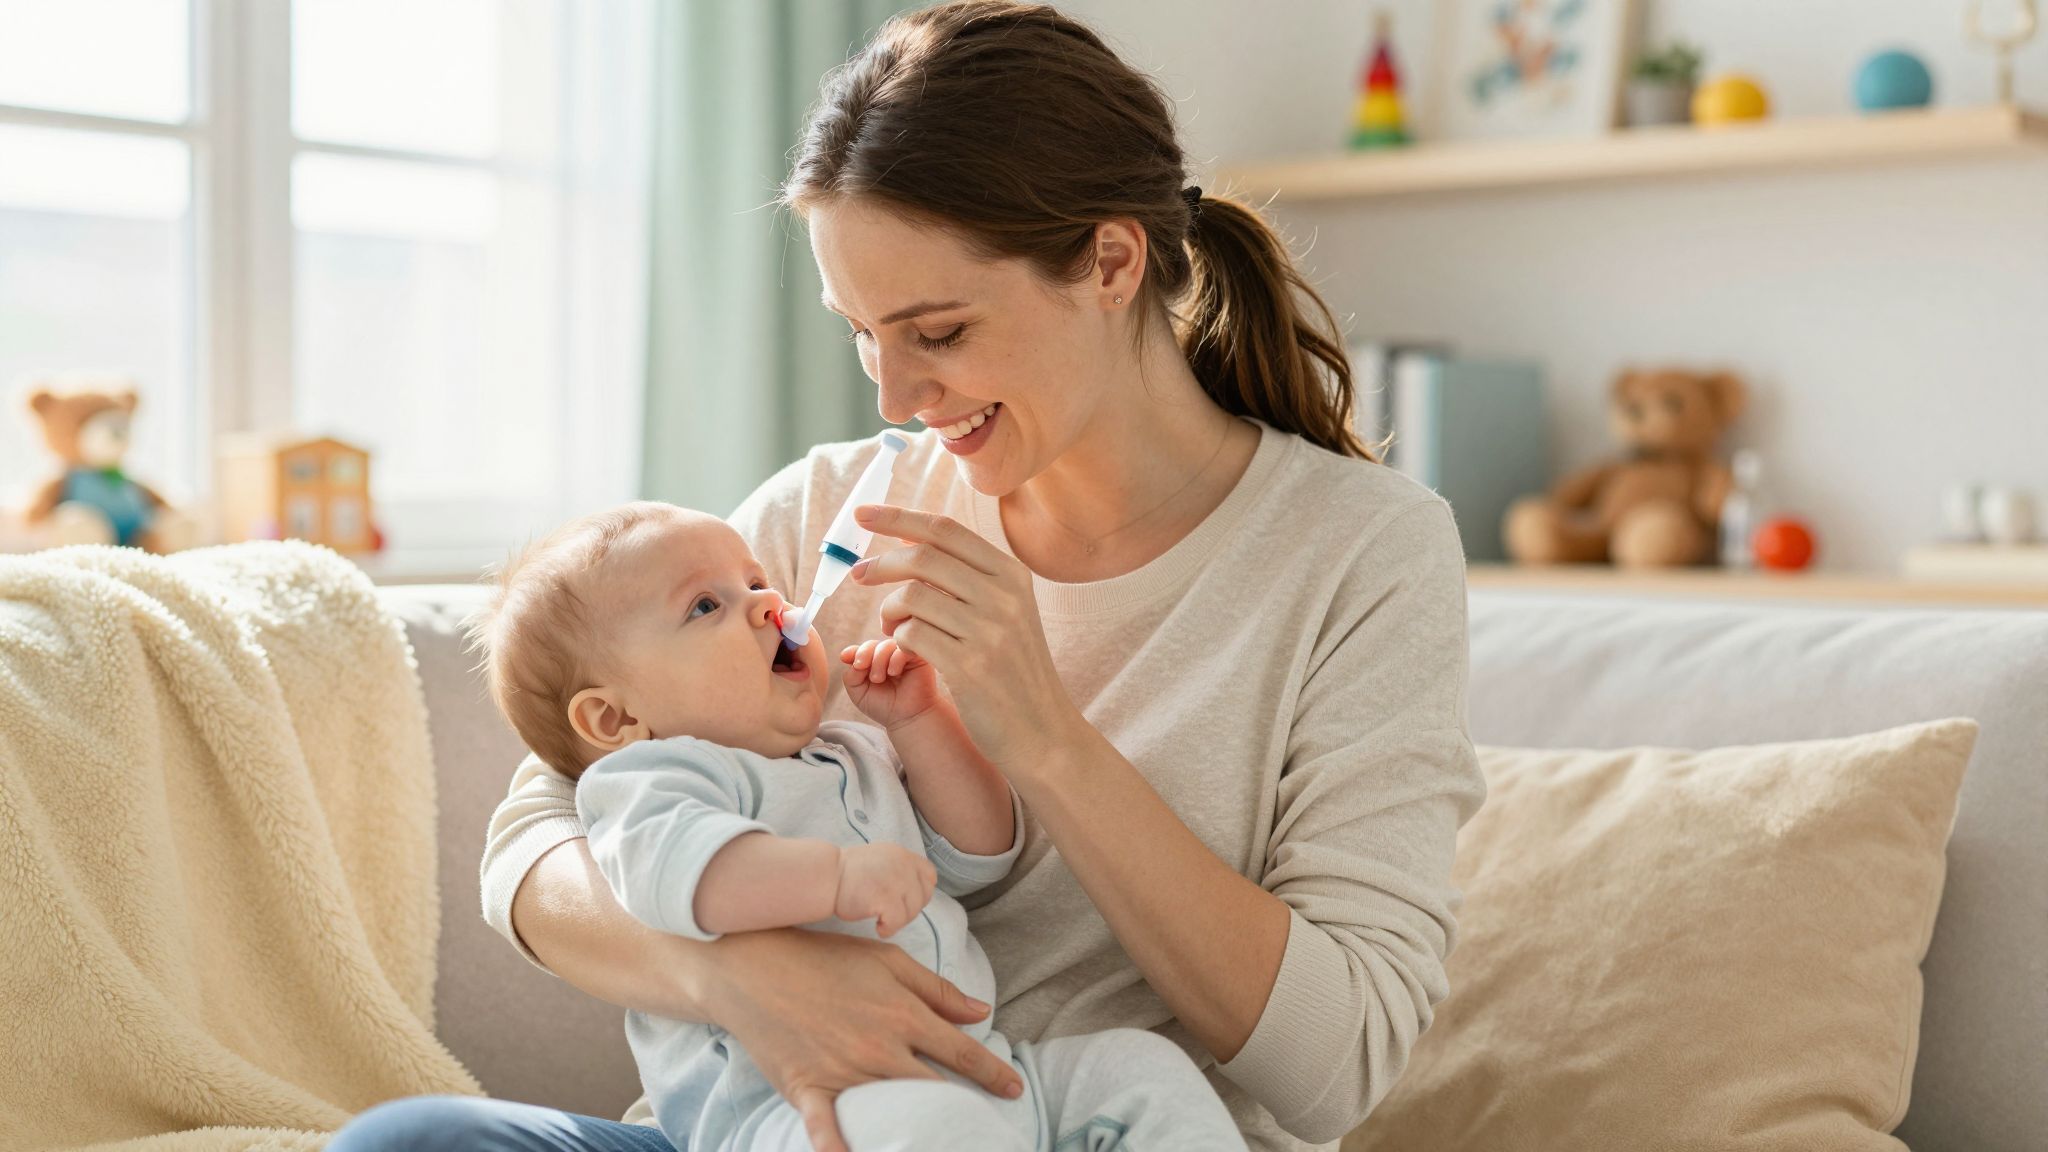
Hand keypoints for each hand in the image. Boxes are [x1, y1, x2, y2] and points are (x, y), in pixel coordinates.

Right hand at [706, 929, 1022, 1151]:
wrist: (753, 964)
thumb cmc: (822, 957)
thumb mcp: (886, 960)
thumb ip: (936, 989)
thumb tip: (980, 1012)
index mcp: (903, 1014)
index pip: (961, 1052)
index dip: (992, 1074)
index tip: (1013, 1088)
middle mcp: (880, 1048)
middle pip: (934, 1089)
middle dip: (961, 1108)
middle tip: (980, 1123)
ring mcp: (843, 1072)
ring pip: (893, 1110)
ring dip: (918, 1129)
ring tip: (941, 1141)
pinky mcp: (807, 1089)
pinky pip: (826, 1129)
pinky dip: (839, 1149)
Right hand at [835, 842, 935, 937]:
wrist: (826, 877)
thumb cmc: (847, 874)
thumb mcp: (880, 861)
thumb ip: (899, 870)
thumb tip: (916, 891)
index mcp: (902, 854)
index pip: (929, 875)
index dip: (921, 892)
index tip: (905, 900)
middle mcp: (903, 864)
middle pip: (923, 896)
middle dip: (910, 909)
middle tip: (890, 914)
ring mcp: (896, 880)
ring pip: (912, 911)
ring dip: (898, 921)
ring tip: (881, 920)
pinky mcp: (886, 897)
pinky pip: (897, 922)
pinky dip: (889, 929)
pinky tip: (877, 927)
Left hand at [840, 636, 944, 730]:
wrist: (908, 719)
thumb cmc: (884, 707)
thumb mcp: (859, 692)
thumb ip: (851, 674)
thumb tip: (849, 656)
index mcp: (873, 663)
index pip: (861, 649)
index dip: (854, 652)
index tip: (848, 660)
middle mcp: (887, 656)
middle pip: (872, 644)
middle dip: (865, 656)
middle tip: (869, 676)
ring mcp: (902, 655)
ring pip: (886, 645)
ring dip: (879, 660)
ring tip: (879, 679)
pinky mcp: (918, 656)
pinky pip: (904, 647)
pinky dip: (895, 658)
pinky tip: (894, 672)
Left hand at [849, 504, 1083, 773]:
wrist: (1042, 730)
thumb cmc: (1013, 669)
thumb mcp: (1004, 612)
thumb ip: (964, 575)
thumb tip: (906, 536)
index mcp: (1011, 575)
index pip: (945, 530)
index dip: (898, 517)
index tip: (863, 515)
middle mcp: (1003, 597)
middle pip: (922, 557)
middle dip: (880, 564)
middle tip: (859, 575)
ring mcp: (988, 631)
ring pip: (911, 596)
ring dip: (888, 610)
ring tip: (890, 626)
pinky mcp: (969, 666)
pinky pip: (910, 635)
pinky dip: (896, 638)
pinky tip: (903, 648)